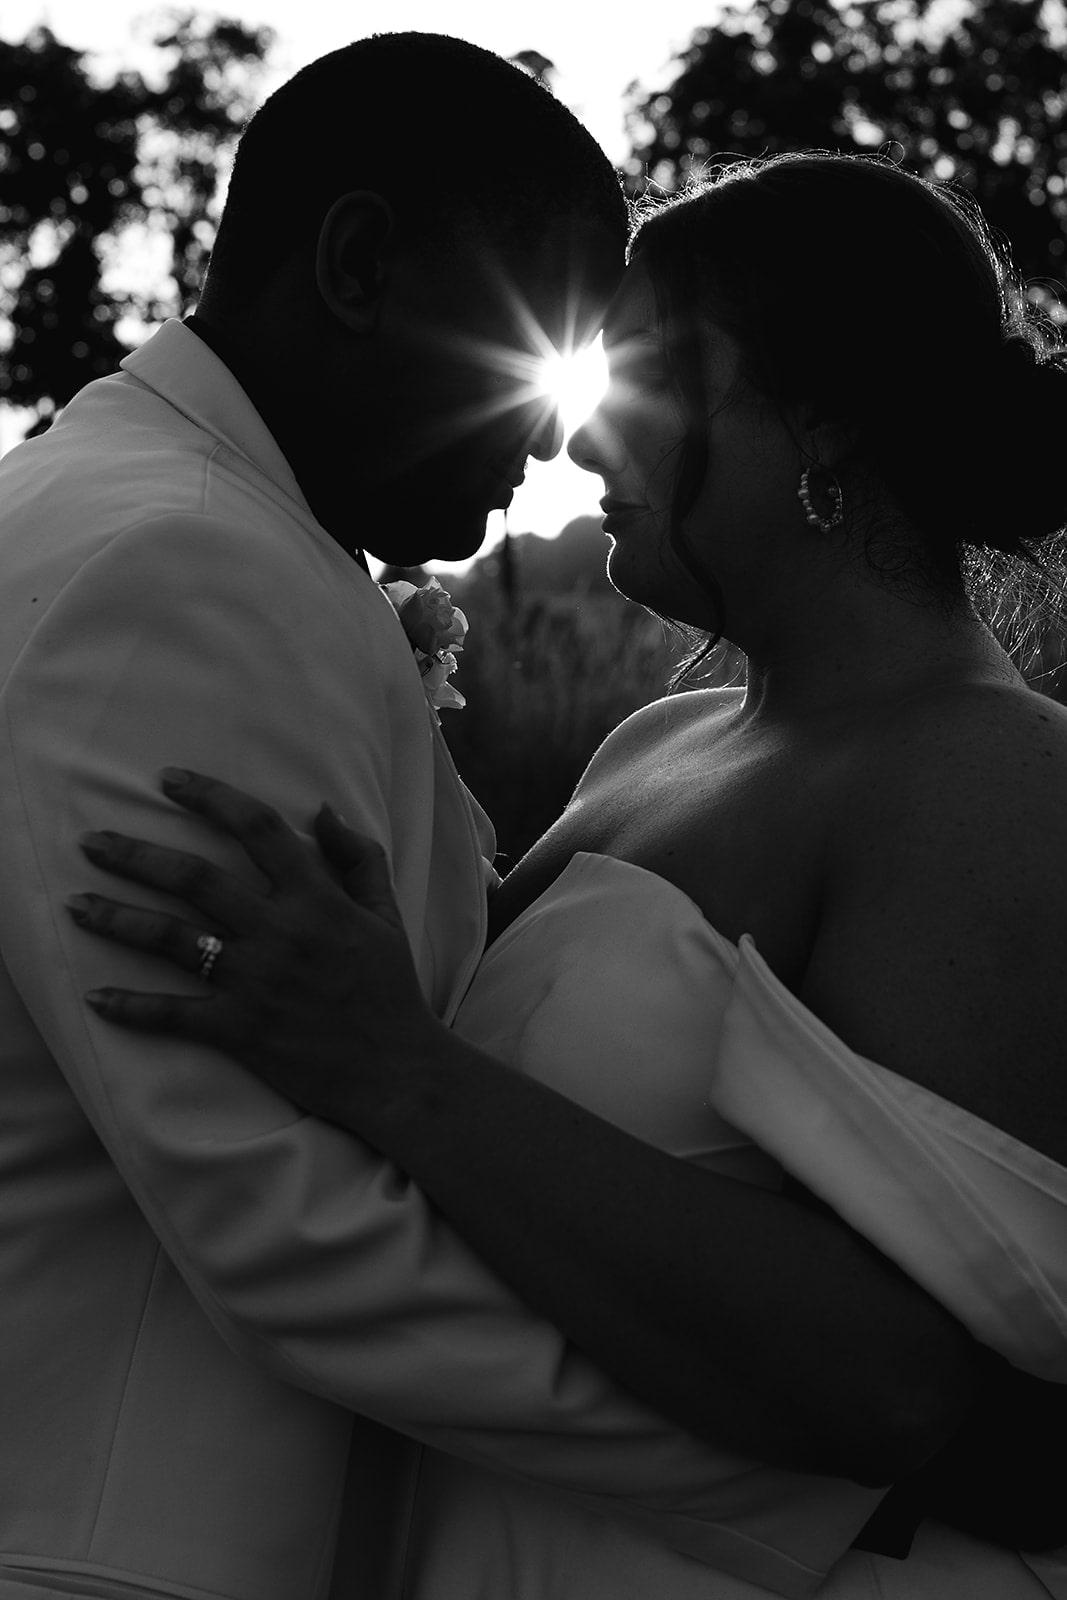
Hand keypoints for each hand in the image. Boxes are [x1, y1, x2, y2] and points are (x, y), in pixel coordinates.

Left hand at [67, 769, 443, 1128]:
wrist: (395, 1069)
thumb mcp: (386, 914)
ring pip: (171, 939)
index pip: (257, 828)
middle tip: (92, 842)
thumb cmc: (391, 988)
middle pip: (194, 878)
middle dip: (136, 855)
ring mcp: (256, 981)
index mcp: (316, 898)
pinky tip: (95, 998)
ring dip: (117, 919)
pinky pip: (174, 1015)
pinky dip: (132, 1008)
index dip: (210, 797)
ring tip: (75, 904)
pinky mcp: (240, 1029)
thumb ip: (357, 857)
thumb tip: (322, 810)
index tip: (168, 781)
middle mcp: (280, 932)